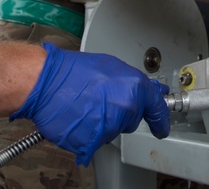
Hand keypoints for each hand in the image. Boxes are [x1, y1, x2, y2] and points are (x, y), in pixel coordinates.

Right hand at [12, 43, 170, 165]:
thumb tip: (146, 91)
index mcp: (135, 88)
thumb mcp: (112, 66)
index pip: (157, 108)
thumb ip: (133, 83)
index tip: (162, 126)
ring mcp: (110, 127)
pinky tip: (79, 117)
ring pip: (113, 130)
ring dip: (103, 122)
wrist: (46, 82)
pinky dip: (88, 132)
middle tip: (101, 99)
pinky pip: (96, 140)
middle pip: (132, 119)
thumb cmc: (73, 71)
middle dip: (121, 112)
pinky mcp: (93, 142)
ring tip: (86, 105)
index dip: (161, 119)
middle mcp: (126, 109)